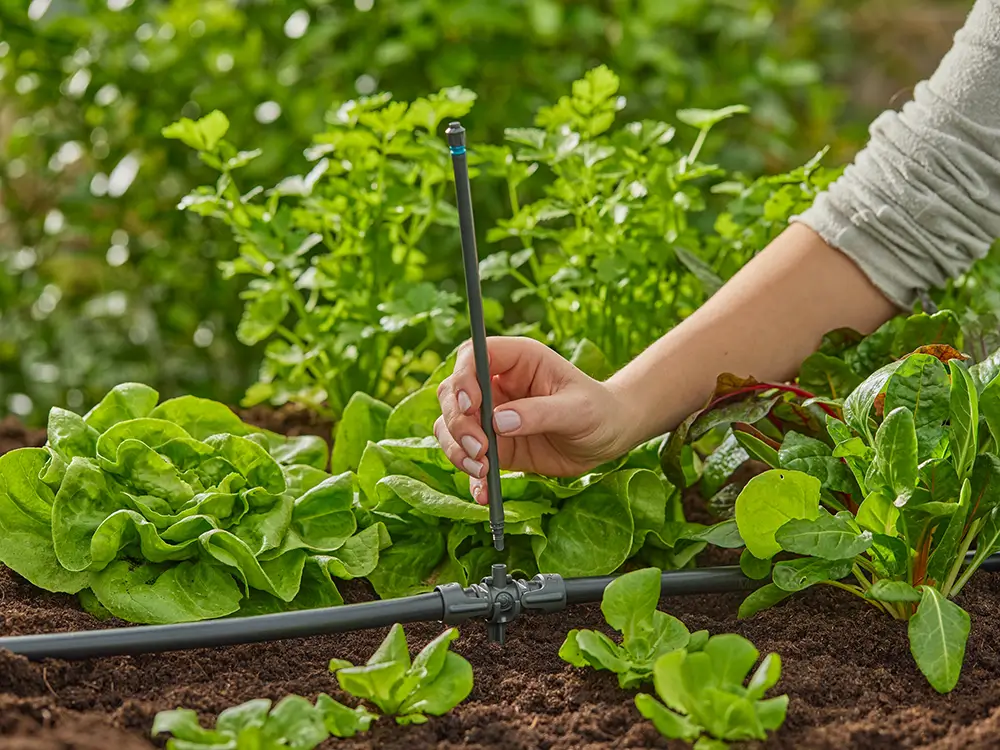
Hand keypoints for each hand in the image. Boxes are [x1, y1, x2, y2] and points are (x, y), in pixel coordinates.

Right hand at [434, 337, 633, 504]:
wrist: (607, 438)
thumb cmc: (598, 411)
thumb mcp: (576, 410)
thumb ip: (539, 413)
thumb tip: (499, 422)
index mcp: (517, 361)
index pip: (473, 355)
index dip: (463, 377)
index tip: (470, 406)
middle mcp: (497, 384)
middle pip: (453, 393)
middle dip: (458, 422)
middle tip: (479, 449)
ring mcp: (491, 415)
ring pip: (451, 425)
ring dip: (456, 449)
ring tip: (482, 469)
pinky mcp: (494, 445)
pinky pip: (468, 457)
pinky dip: (470, 476)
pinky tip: (482, 492)